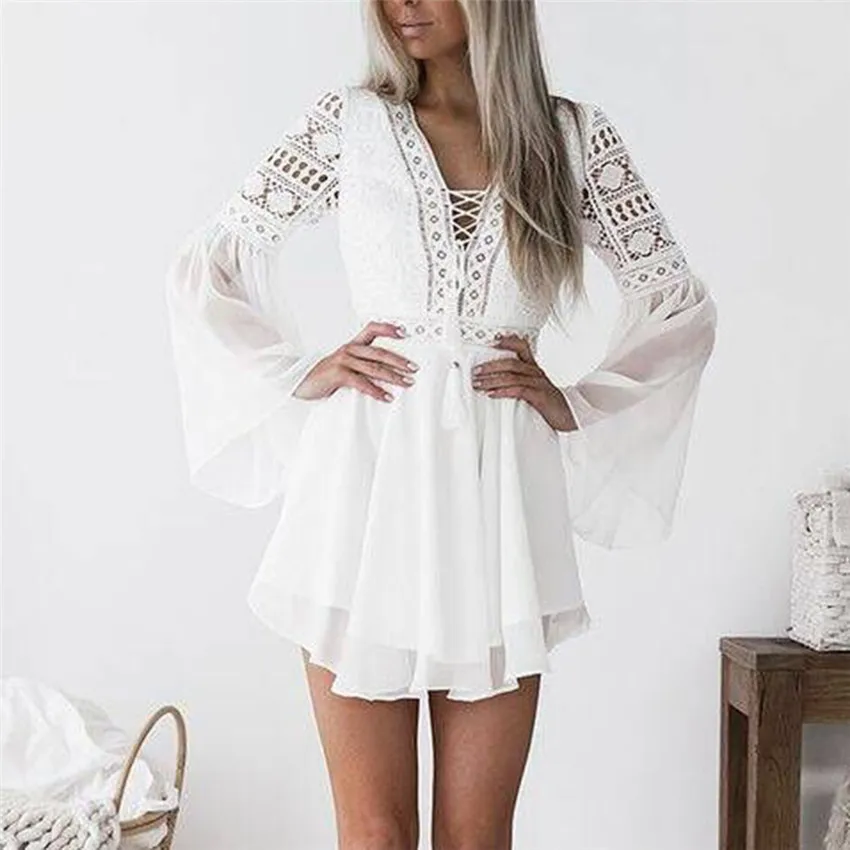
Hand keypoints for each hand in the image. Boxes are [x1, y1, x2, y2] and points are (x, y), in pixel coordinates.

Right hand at [292, 321, 418, 401]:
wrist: (301, 383)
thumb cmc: (326, 376)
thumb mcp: (344, 365)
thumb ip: (361, 364)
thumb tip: (388, 371)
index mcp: (352, 345)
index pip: (372, 329)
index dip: (388, 328)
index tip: (405, 333)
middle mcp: (349, 349)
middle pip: (379, 352)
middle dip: (399, 360)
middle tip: (414, 368)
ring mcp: (343, 360)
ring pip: (374, 367)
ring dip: (393, 376)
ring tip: (407, 383)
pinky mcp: (338, 374)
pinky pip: (362, 382)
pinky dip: (376, 391)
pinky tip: (387, 397)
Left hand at [471, 334, 576, 431]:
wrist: (571, 415)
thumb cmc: (549, 403)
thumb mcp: (534, 388)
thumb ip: (518, 382)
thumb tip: (495, 382)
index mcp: (534, 368)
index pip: (522, 347)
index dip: (508, 341)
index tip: (491, 341)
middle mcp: (537, 372)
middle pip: (511, 362)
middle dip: (490, 366)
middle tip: (475, 371)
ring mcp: (539, 383)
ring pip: (512, 376)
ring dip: (491, 380)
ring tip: (478, 384)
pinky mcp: (540, 396)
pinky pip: (518, 390)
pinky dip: (502, 391)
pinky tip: (491, 394)